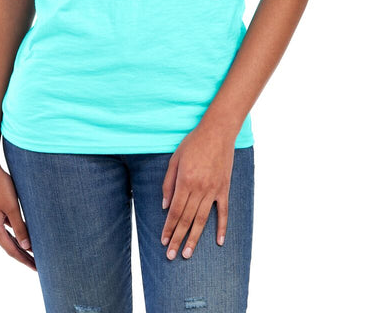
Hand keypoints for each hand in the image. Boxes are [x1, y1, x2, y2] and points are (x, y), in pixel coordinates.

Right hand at [0, 158, 36, 270]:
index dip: (25, 260)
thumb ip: (20, 227)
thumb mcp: (12, 206)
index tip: (37, 268)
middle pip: (9, 246)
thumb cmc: (0, 185)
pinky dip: (14, 233)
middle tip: (37, 265)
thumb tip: (26, 247)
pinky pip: (4, 227)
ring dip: (19, 244)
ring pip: (6, 236)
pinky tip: (22, 234)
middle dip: (23, 255)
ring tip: (32, 252)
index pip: (12, 250)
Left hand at [160, 125, 235, 259]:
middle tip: (171, 256)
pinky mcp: (224, 189)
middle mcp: (199, 188)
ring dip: (194, 238)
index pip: (175, 211)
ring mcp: (213, 190)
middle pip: (187, 219)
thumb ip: (168, 183)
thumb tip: (165, 206)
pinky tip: (220, 242)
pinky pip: (223, 212)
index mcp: (185, 181)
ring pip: (202, 219)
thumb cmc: (193, 143)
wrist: (217, 132)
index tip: (163, 241)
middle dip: (177, 238)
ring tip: (187, 253)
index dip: (168, 228)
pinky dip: (222, 227)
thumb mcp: (175, 159)